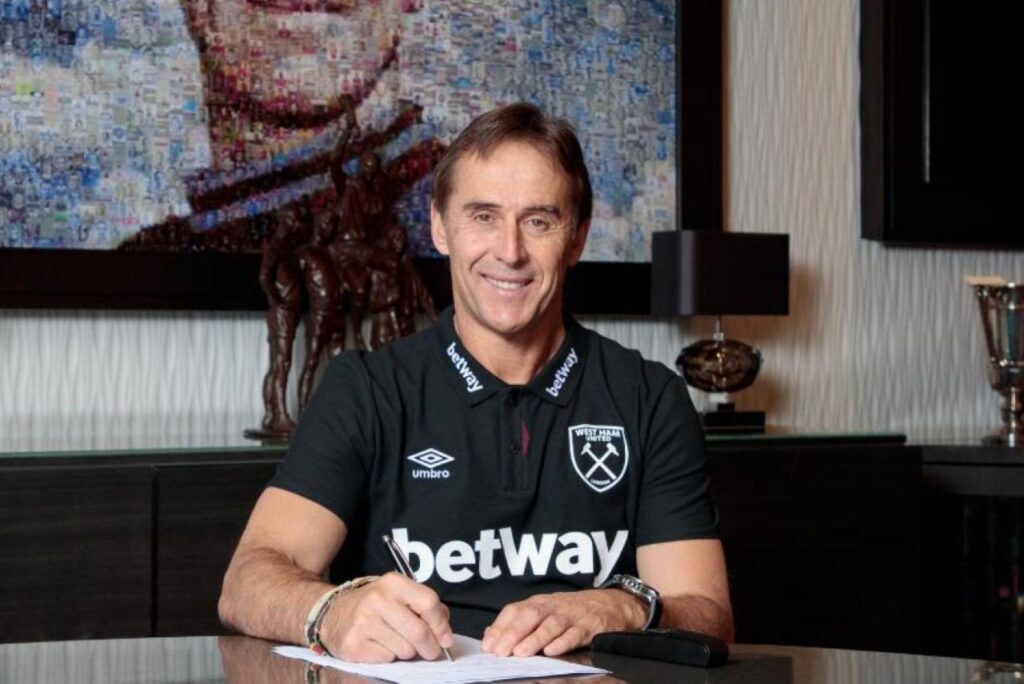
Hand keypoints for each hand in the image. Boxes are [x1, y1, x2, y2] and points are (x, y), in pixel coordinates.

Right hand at [321, 573, 453, 662]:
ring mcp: (363, 623)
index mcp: (393, 583)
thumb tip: (444, 631)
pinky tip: (380, 646)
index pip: (429, 603)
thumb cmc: (373, 606)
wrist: (331, 614)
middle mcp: (377, 600)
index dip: (441, 624)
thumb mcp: (398, 594)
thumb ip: (424, 607)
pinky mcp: (354, 645)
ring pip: (405, 649)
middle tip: (431, 651)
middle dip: (431, 647)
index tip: (446, 639)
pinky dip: (389, 657)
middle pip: (419, 631)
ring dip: (407, 652)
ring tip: (396, 642)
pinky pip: (387, 659)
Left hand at [481, 589, 645, 657]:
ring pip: (551, 626)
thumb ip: (518, 624)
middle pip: (530, 615)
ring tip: (520, 653)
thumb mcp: (545, 612)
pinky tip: (552, 652)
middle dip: (513, 633)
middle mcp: (553, 607)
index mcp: (539, 603)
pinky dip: (563, 642)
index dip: (500, 627)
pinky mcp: (589, 627)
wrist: (610, 604)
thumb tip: (490, 637)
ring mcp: (571, 616)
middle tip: (500, 652)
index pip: (515, 611)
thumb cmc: (571, 612)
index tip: (488, 645)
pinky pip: (575, 634)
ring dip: (534, 639)